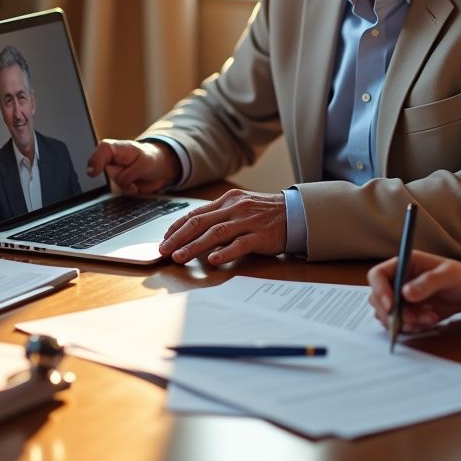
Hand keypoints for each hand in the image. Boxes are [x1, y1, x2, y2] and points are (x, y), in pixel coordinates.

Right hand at [87, 139, 179, 193]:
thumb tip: (120, 182)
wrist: (157, 167)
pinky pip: (119, 191)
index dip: (95, 162)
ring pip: (116, 184)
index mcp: (113, 148)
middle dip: (123, 177)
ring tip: (136, 176)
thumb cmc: (150, 158)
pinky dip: (129, 190)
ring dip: (128, 184)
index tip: (93, 173)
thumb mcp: (145, 163)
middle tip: (134, 170)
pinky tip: (135, 184)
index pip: (100, 152)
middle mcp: (109, 159)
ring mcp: (112, 172)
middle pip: (109, 174)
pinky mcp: (116, 183)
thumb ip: (129, 174)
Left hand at [157, 188, 285, 265]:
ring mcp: (248, 221)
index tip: (164, 239)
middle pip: (200, 222)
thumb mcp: (240, 207)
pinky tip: (213, 260)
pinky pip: (240, 244)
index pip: (196, 213)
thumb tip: (193, 229)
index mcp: (228, 200)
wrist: (296, 213)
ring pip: (216, 233)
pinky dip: (225, 252)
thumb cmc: (265, 213)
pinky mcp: (261, 235)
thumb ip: (219, 216)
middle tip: (163, 250)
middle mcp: (235, 208)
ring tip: (179, 257)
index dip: (177, 226)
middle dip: (179, 237)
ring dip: (194, 246)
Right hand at [368, 251, 460, 331]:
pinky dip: (413, 327)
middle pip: (377, 299)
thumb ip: (428, 282)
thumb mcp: (449, 275)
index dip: (379, 290)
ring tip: (430, 317)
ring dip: (406, 321)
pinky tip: (430, 321)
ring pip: (388, 315)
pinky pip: (400, 325)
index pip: (378, 275)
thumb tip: (406, 294)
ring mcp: (402, 299)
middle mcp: (399, 281)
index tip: (391, 306)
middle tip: (415, 318)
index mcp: (404, 264)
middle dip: (394, 313)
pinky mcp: (409, 313)